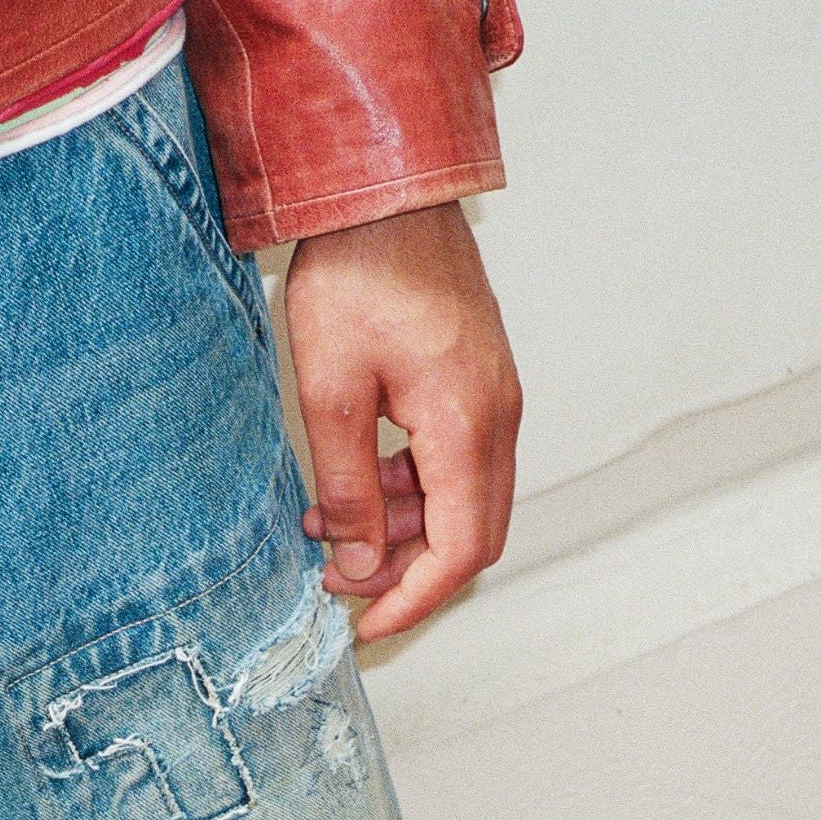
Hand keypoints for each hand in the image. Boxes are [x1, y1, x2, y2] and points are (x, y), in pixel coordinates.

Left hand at [284, 201, 521, 640]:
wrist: (387, 193)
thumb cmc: (360, 274)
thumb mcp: (331, 392)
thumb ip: (348, 485)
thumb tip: (357, 561)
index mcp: (467, 427)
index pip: (460, 550)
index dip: (415, 600)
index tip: (368, 626)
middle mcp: (497, 418)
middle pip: (471, 533)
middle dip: (405, 571)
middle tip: (337, 582)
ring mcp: (494, 398)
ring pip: (461, 499)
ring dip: (399, 526)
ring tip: (323, 525)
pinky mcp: (477, 381)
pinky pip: (454, 460)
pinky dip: (408, 487)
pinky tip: (352, 480)